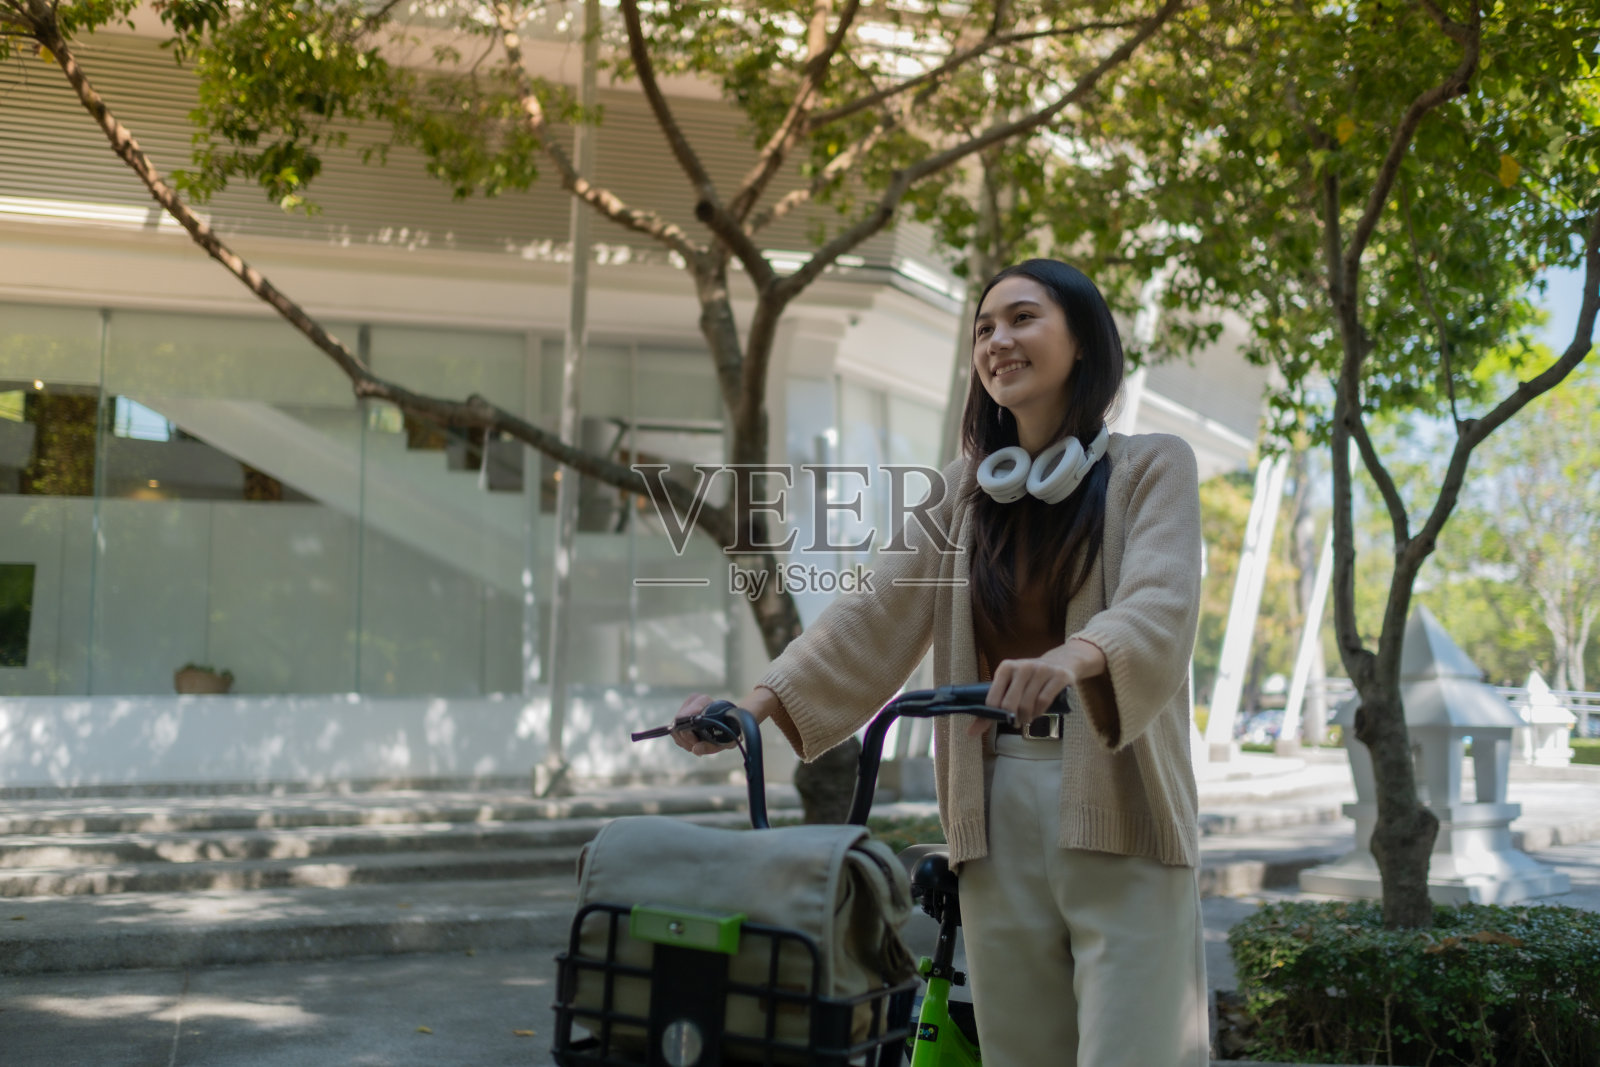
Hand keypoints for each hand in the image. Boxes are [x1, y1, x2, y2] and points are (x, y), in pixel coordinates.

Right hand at [671, 693, 739, 756]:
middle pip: (678, 726)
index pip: (684, 718)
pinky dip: (683, 741)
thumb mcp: (727, 740)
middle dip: (686, 741)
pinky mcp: (681, 716)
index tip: (697, 742)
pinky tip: (694, 742)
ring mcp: (685, 707)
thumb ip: (711, 746)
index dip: (688, 734)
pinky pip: (675, 733)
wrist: (731, 719)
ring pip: (675, 730)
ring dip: (684, 742)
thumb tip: (695, 749)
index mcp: (703, 701)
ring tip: (698, 745)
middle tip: (699, 746)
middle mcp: (692, 701)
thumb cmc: (731, 728)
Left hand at [967, 638, 1106, 736]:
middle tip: (1016, 722)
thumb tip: (970, 733)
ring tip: (1027, 718)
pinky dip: (1039, 712)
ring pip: (1027, 705)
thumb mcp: (1009, 686)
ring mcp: (1042, 670)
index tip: (1001, 720)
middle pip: (1010, 704)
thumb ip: (990, 709)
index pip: (993, 699)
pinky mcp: (1059, 676)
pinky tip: (1038, 713)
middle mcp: (1023, 666)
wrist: (1062, 661)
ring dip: (1026, 717)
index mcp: (1006, 667)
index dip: (994, 715)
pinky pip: (1044, 701)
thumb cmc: (1029, 679)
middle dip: (1012, 719)